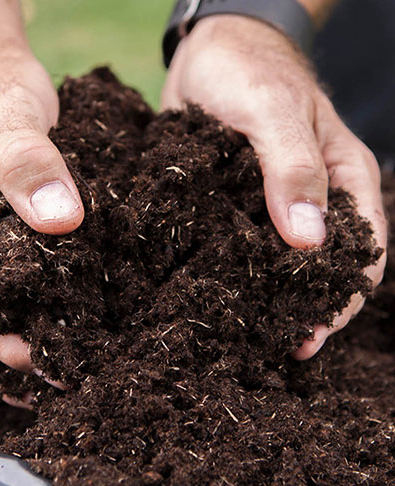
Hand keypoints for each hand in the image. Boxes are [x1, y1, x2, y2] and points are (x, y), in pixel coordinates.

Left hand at [162, 15, 386, 358]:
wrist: (209, 53)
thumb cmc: (250, 71)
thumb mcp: (275, 112)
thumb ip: (295, 170)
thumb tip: (309, 242)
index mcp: (343, 179)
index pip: (362, 252)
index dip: (342, 299)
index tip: (312, 336)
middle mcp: (312, 197)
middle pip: (320, 267)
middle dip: (305, 308)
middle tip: (279, 346)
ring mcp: (271, 203)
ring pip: (279, 262)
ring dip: (269, 297)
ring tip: (248, 333)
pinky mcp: (236, 203)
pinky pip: (241, 244)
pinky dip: (235, 271)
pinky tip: (217, 293)